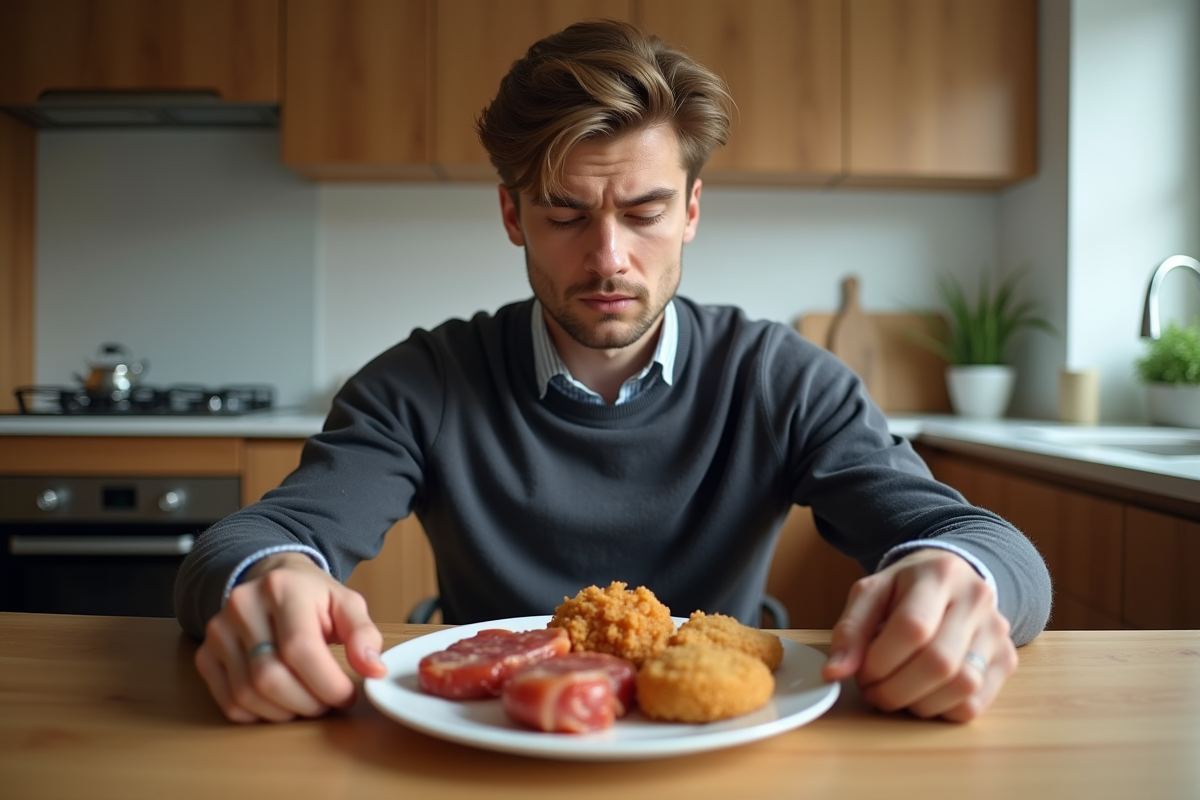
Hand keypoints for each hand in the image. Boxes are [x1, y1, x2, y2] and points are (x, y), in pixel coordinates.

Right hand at [193, 552, 386, 723]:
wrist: (271, 578)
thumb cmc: (312, 596)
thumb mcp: (346, 604)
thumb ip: (364, 634)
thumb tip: (373, 669)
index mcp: (282, 588)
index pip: (299, 648)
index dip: (327, 683)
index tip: (347, 695)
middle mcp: (242, 605)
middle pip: (270, 677)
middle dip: (307, 702)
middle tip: (329, 703)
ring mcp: (218, 630)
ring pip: (247, 694)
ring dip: (285, 712)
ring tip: (309, 702)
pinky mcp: (205, 653)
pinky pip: (229, 702)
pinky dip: (259, 714)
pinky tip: (281, 703)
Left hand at [820, 548, 1016, 721]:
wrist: (952, 577)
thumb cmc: (906, 587)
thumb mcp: (871, 593)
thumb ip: (850, 630)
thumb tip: (835, 673)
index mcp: (939, 574)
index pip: (912, 627)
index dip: (880, 661)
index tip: (861, 673)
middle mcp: (977, 600)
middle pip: (939, 662)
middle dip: (896, 689)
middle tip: (873, 692)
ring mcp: (997, 631)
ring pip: (962, 686)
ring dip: (918, 704)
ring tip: (895, 695)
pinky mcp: (1007, 659)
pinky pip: (976, 702)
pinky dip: (942, 710)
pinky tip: (922, 697)